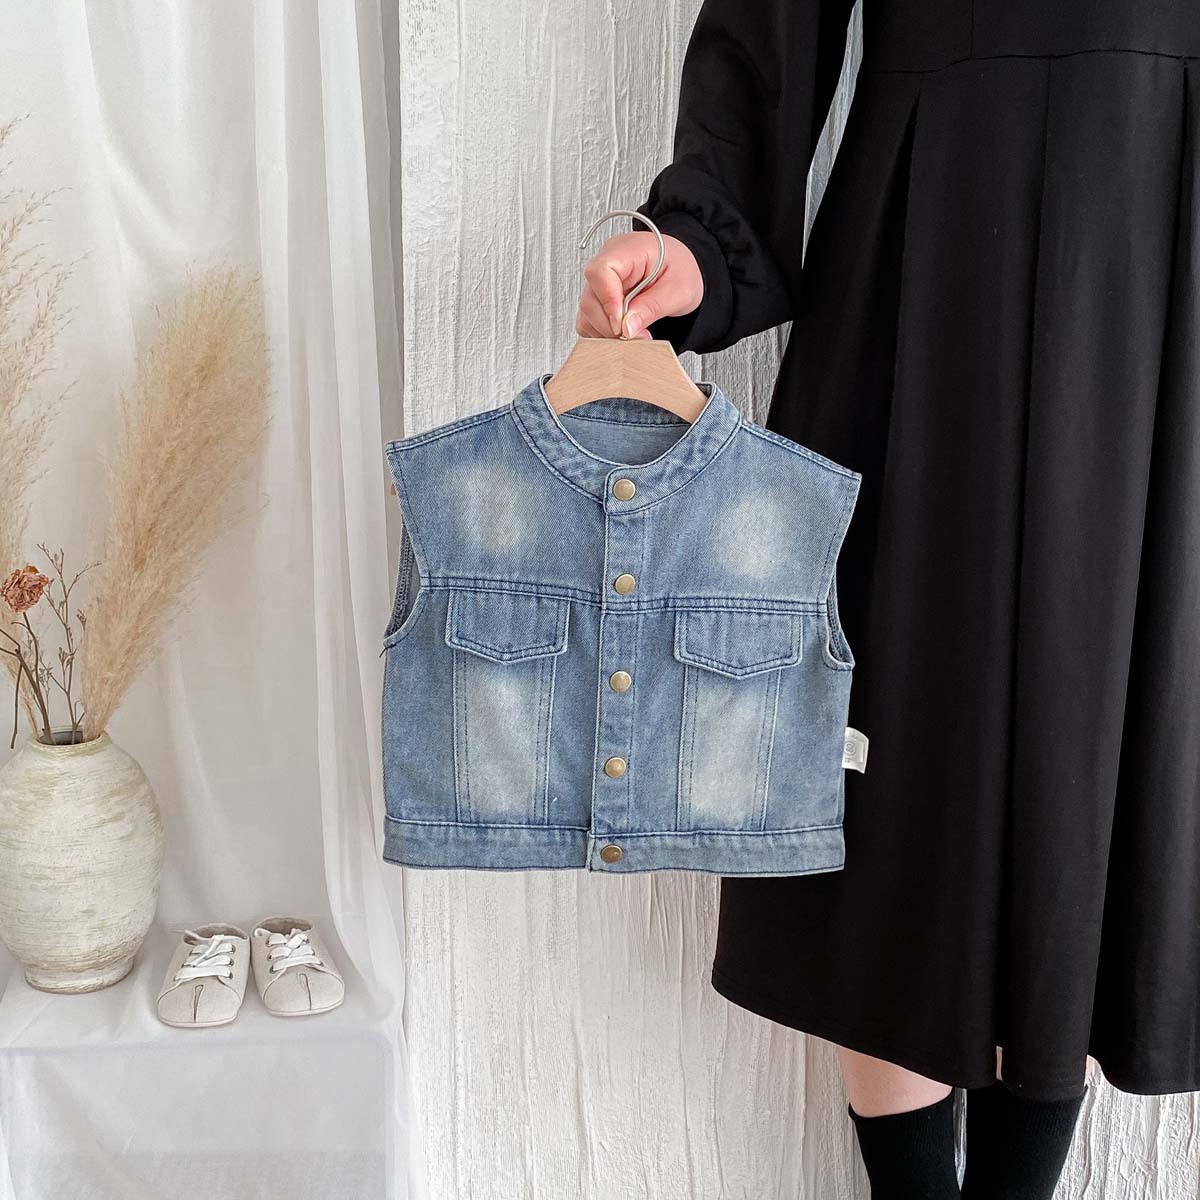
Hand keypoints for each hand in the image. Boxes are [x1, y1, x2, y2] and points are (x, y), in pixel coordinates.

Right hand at [575, 231, 702, 339]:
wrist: (683, 270)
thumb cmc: (683, 269)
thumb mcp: (678, 290)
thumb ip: (651, 307)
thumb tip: (626, 328)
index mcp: (628, 250)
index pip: (600, 271)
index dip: (607, 301)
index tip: (621, 324)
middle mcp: (608, 262)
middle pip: (590, 298)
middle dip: (611, 325)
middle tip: (637, 336)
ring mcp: (600, 281)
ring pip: (587, 313)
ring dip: (608, 332)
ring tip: (635, 335)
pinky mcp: (598, 299)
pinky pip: (589, 320)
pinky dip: (604, 333)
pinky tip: (624, 332)